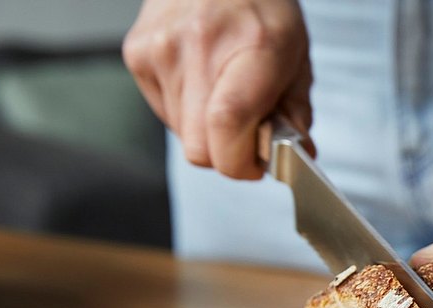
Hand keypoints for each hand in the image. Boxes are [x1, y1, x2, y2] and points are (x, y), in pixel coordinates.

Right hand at [122, 0, 312, 178]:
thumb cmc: (260, 6)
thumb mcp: (296, 55)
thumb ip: (296, 113)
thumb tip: (294, 156)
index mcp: (252, 46)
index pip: (228, 124)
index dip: (241, 162)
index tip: (255, 166)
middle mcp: (200, 47)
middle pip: (199, 148)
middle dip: (226, 155)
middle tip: (246, 136)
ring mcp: (161, 50)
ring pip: (182, 135)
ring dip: (207, 131)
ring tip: (224, 93)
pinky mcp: (136, 54)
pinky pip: (164, 113)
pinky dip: (186, 111)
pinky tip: (201, 80)